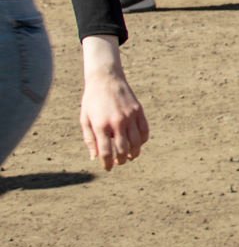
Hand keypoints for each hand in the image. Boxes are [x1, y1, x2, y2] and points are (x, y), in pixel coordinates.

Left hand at [78, 39, 148, 169]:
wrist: (106, 79)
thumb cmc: (92, 100)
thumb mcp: (85, 119)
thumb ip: (89, 139)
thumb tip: (95, 157)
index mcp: (101, 125)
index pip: (106, 152)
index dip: (107, 163)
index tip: (107, 167)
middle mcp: (117, 122)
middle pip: (123, 149)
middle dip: (121, 160)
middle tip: (119, 163)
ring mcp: (130, 116)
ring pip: (137, 142)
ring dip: (134, 153)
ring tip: (130, 156)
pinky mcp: (139, 111)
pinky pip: (145, 131)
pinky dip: (143, 140)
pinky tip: (138, 143)